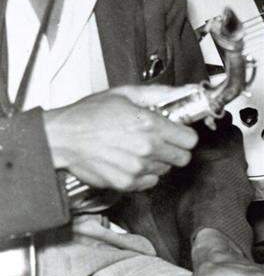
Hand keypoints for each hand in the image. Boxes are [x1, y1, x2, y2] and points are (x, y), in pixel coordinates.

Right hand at [43, 85, 198, 191]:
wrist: (61, 137)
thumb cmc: (88, 115)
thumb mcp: (125, 94)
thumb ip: (158, 94)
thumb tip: (180, 92)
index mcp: (151, 125)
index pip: (190, 139)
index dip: (185, 134)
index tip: (178, 132)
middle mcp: (147, 149)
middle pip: (183, 157)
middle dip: (176, 148)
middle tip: (162, 141)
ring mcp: (137, 168)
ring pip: (166, 169)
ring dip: (158, 160)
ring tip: (140, 149)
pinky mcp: (125, 183)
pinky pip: (149, 182)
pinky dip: (144, 174)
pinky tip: (132, 161)